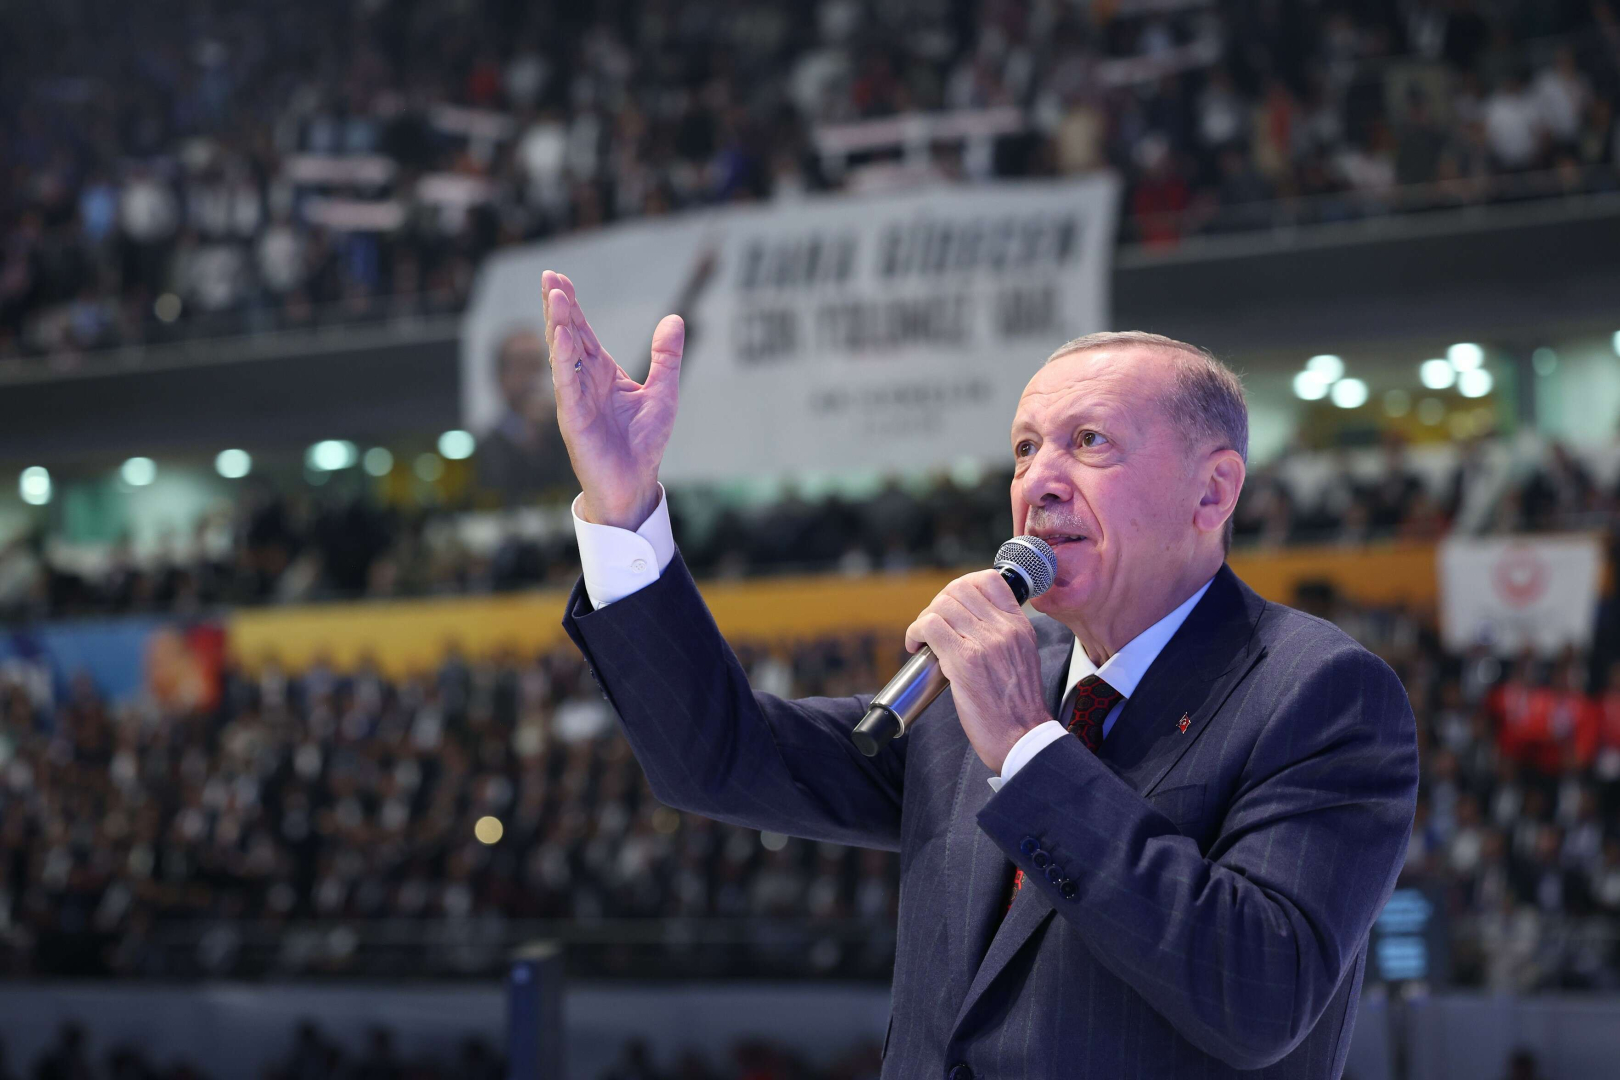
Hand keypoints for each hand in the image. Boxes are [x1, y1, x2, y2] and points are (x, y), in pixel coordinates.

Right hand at [542, 269, 683, 529]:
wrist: (635, 482)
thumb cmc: (644, 442)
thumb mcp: (663, 392)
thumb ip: (666, 356)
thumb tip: (674, 318)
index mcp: (602, 373)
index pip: (583, 332)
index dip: (573, 306)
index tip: (561, 279)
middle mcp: (584, 381)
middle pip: (568, 335)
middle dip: (558, 306)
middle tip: (549, 276)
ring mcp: (575, 398)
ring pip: (563, 354)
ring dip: (558, 324)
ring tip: (554, 295)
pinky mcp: (573, 417)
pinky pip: (565, 382)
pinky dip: (563, 358)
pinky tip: (560, 335)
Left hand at [904, 570, 1050, 772]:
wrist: (1023, 737)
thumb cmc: (1017, 706)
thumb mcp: (1022, 657)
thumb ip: (1003, 635)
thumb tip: (969, 622)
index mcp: (1019, 626)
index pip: (990, 579)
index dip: (963, 585)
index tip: (952, 605)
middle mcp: (1004, 629)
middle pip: (960, 588)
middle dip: (938, 602)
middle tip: (932, 625)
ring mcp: (984, 643)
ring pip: (942, 605)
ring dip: (924, 619)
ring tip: (922, 638)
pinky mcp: (964, 661)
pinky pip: (930, 627)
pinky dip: (915, 632)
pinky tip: (915, 647)